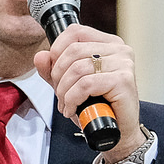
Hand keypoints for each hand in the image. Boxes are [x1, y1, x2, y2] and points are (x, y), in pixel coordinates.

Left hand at [33, 24, 140, 162]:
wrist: (117, 132)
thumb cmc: (98, 107)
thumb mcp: (69, 85)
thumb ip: (53, 70)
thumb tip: (40, 56)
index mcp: (107, 44)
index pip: (75, 32)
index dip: (57, 50)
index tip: (54, 72)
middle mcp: (119, 49)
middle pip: (73, 51)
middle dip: (58, 76)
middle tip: (60, 96)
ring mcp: (123, 63)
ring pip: (78, 68)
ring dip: (64, 91)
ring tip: (66, 105)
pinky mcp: (123, 80)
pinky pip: (86, 84)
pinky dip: (73, 99)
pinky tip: (73, 110)